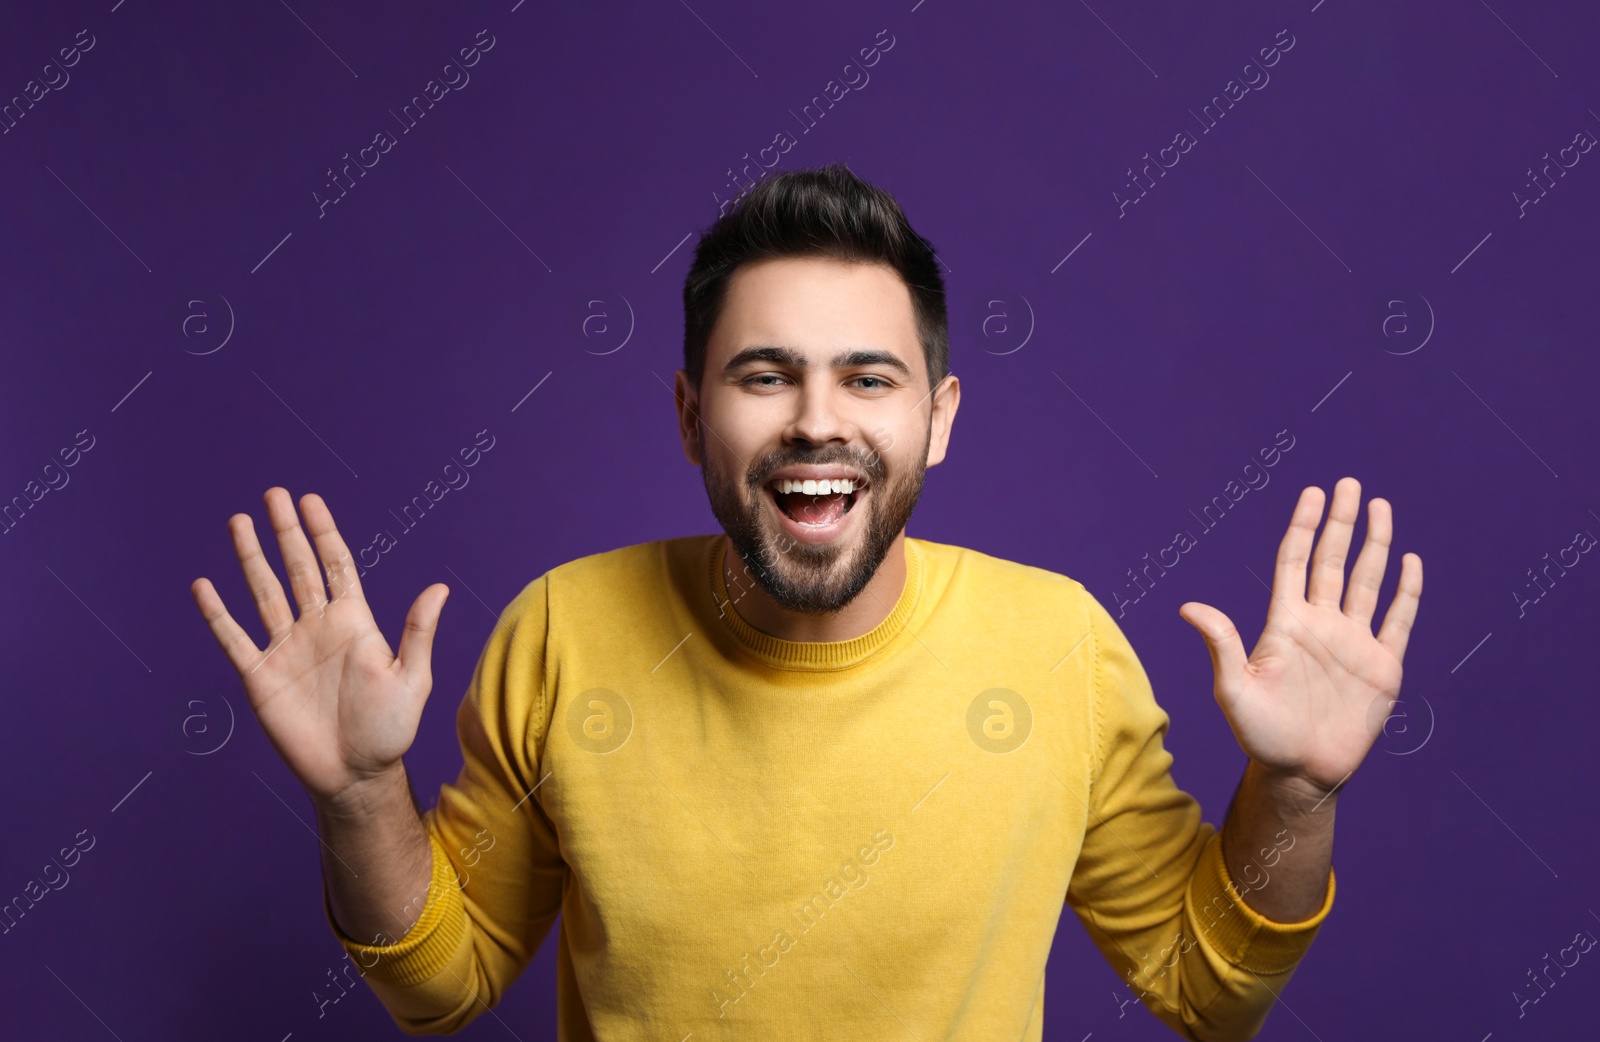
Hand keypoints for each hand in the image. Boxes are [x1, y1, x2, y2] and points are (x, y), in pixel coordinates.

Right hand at [190, 487, 448, 804]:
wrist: (355, 775)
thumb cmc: (389, 730)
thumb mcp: (412, 679)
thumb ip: (418, 632)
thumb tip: (440, 587)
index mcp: (354, 622)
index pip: (336, 565)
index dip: (323, 532)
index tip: (311, 500)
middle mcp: (317, 628)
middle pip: (298, 568)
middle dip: (286, 532)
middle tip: (274, 494)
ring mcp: (286, 650)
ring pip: (264, 593)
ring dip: (251, 559)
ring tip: (239, 522)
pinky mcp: (261, 677)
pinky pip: (235, 639)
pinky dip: (218, 614)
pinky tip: (204, 586)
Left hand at [1177, 477, 1422, 795]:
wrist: (1301, 772)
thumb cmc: (1261, 734)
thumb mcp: (1235, 688)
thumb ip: (1221, 645)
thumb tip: (1188, 606)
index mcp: (1286, 623)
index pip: (1295, 561)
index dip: (1304, 527)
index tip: (1312, 493)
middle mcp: (1321, 625)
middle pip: (1333, 561)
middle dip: (1341, 522)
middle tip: (1348, 484)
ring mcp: (1353, 643)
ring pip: (1368, 581)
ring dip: (1376, 544)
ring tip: (1381, 507)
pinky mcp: (1382, 666)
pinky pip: (1398, 620)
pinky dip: (1406, 591)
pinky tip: (1410, 562)